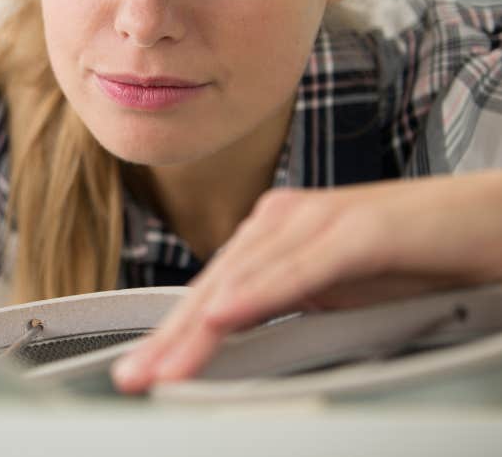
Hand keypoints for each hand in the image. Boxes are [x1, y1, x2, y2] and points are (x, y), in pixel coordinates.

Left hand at [111, 171, 501, 393]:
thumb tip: (242, 333)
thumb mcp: (340, 291)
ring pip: (245, 281)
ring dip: (200, 327)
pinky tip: (224, 318)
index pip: (214, 292)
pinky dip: (259, 295)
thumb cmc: (420, 254)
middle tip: (132, 379)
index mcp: (276, 234)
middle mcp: (286, 220)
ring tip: (164, 367)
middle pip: (216, 288)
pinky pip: (299, 269)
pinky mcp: (358, 230)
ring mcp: (319, 221)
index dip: (175, 333)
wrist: (491, 219)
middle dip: (171, 338)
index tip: (143, 371)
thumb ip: (290, 303)